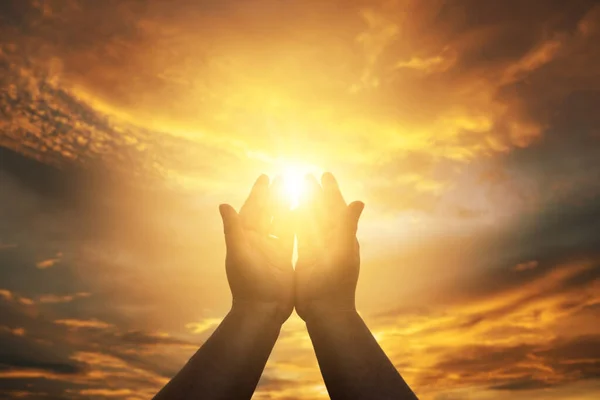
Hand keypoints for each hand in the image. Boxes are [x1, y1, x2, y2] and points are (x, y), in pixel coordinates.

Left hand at [219, 175, 294, 323]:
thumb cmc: (247, 282)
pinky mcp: (284, 258)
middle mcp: (257, 241)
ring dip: (288, 206)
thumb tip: (224, 205)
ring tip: (298, 190)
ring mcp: (271, 249)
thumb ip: (233, 229)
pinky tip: (306, 213)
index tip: (265, 177)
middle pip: (267, 212)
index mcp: (244, 237)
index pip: (252, 209)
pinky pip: (291, 236)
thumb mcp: (238, 253)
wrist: (262, 309)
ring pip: (281, 222)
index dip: (258, 193)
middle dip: (275, 195)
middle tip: (284, 177)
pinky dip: (297, 223)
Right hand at [294, 173, 363, 320]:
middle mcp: (331, 241)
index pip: (336, 207)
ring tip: (294, 190)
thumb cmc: (335, 283)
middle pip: (322, 211)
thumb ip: (347, 225)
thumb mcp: (341, 251)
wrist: (326, 311)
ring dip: (304, 205)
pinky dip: (295, 224)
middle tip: (306, 176)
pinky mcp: (306, 259)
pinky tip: (286, 216)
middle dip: (315, 193)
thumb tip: (359, 201)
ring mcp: (319, 250)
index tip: (324, 174)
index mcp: (342, 236)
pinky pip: (301, 237)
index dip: (330, 190)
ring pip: (310, 222)